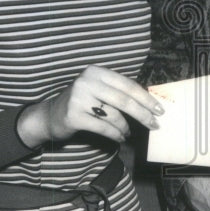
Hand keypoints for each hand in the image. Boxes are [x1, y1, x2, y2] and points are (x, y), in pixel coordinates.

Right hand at [17, 65, 163, 147]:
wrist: (50, 116)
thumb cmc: (81, 103)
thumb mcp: (97, 90)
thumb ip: (117, 92)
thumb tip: (149, 103)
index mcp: (96, 72)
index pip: (127, 85)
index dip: (145, 98)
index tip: (159, 109)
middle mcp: (87, 82)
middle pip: (124, 100)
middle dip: (143, 114)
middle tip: (155, 125)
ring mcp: (78, 99)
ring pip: (114, 115)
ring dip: (126, 127)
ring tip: (129, 133)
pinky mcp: (73, 116)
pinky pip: (103, 128)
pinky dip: (115, 135)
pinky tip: (120, 138)